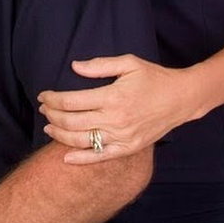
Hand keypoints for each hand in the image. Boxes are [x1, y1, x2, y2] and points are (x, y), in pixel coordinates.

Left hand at [38, 54, 199, 163]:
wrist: (181, 99)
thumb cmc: (154, 77)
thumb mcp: (128, 63)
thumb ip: (99, 65)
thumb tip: (74, 66)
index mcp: (112, 97)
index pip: (71, 101)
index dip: (52, 99)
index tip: (43, 95)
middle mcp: (115, 120)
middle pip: (71, 121)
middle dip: (51, 115)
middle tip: (42, 108)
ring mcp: (122, 137)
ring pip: (81, 140)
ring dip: (60, 134)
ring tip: (48, 127)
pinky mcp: (128, 148)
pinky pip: (100, 157)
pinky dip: (81, 159)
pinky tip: (66, 156)